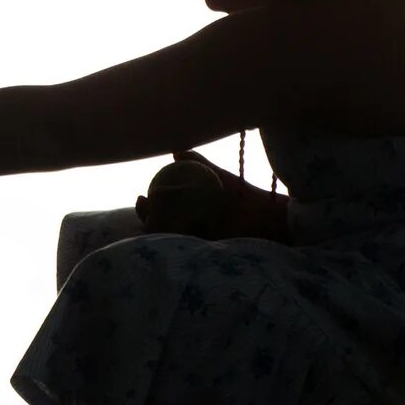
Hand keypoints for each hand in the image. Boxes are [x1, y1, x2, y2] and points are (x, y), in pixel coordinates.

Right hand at [137, 149, 254, 238]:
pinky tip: (174, 232)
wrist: (262, 213)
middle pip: (159, 225)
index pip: (158, 210)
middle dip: (146, 220)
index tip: (141, 196)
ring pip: (169, 238)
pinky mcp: (205, 253)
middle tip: (145, 210)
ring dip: (157, 233)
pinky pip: (186, 248)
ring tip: (154, 223)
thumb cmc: (241, 193)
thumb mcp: (215, 174)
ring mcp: (195, 240)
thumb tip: (175, 151)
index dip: (145, 206)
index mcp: (185, 210)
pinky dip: (177, 242)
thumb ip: (197, 161)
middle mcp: (188, 226)